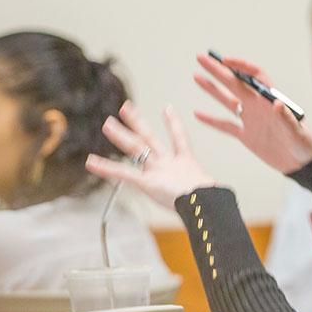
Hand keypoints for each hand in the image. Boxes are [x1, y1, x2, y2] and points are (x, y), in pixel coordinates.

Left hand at [85, 101, 216, 207]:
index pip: (180, 138)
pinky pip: (124, 174)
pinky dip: (106, 168)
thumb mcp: (212, 194)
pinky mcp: (148, 182)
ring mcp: (158, 170)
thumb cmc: (212, 202)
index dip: (174, 123)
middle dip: (137, 122)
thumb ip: (211, 193)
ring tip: (107, 123)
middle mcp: (169, 163)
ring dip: (120, 135)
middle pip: (150, 138)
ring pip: (137, 148)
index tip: (168, 108)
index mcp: (186, 163)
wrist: (207, 204)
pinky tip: (90, 162)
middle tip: (126, 107)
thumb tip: (220, 201)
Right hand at [193, 53, 311, 173]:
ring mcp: (251, 119)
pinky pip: (225, 125)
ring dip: (212, 89)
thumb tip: (277, 103)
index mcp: (270, 100)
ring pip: (227, 100)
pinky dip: (211, 120)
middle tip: (202, 57)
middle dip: (219, 70)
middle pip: (235, 83)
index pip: (254, 76)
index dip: (241, 66)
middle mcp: (258, 106)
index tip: (225, 60)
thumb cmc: (304, 143)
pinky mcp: (246, 135)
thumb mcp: (297, 131)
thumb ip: (286, 118)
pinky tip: (197, 113)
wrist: (302, 163)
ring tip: (197, 76)